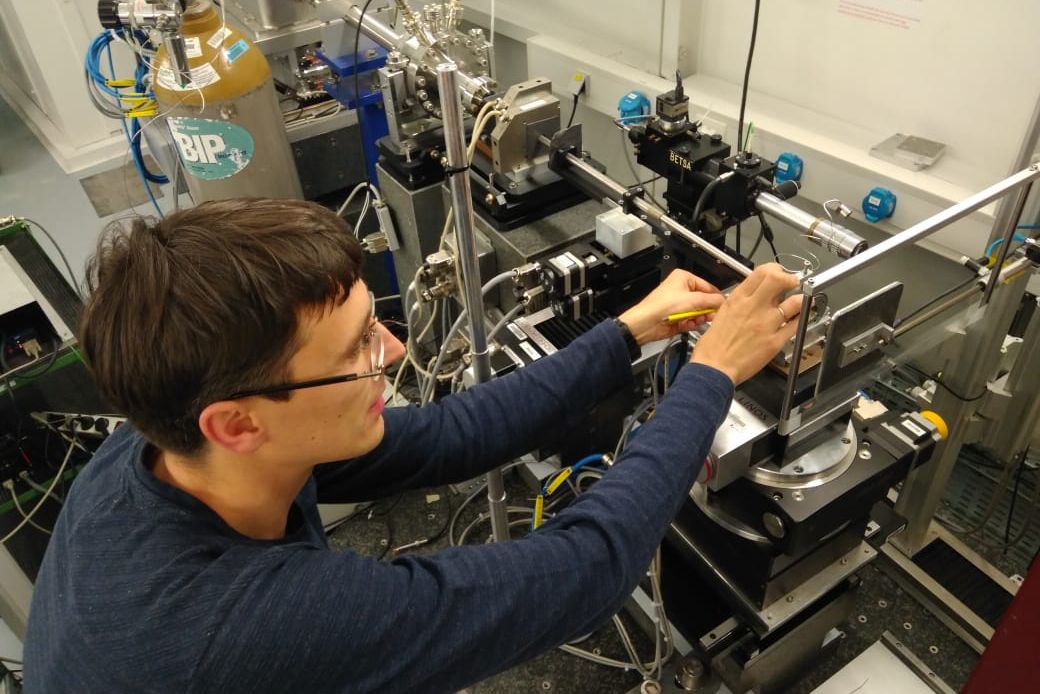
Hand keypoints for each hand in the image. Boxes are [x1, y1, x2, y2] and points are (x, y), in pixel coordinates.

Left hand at [618, 269, 723, 344]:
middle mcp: (681, 289)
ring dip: (699, 318)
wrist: (646, 324)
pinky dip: (692, 323)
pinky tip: (688, 324)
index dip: (716, 297)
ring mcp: (679, 304)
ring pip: (699, 312)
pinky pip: (692, 320)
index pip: (708, 286)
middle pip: (704, 300)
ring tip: (696, 320)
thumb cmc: (661, 307)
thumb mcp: (693, 300)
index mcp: (684, 278)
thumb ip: (712, 300)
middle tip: (710, 315)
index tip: (723, 306)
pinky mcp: (677, 317)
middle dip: (706, 309)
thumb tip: (724, 301)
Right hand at [690, 263, 803, 384]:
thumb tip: (755, 292)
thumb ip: (742, 300)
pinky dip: (800, 319)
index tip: (780, 274)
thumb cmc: (714, 344)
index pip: (764, 271)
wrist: (714, 367)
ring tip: (797, 303)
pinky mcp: (775, 341)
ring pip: (795, 301)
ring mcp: (766, 324)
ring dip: (799, 300)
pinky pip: (796, 324)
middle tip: (792, 284)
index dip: (777, 269)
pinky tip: (797, 319)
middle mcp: (754, 307)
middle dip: (791, 279)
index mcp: (739, 298)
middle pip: (780, 279)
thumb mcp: (723, 311)